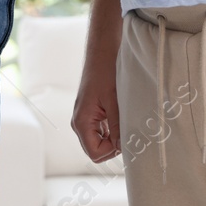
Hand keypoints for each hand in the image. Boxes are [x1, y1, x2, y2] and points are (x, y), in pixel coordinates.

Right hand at [72, 40, 122, 162]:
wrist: (102, 52)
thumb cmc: (106, 72)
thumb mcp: (114, 102)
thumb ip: (117, 127)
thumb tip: (122, 148)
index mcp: (81, 122)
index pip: (94, 153)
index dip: (111, 151)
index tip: (124, 137)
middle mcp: (79, 122)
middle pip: (95, 149)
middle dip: (112, 145)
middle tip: (126, 130)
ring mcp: (84, 118)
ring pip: (98, 140)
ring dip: (113, 137)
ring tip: (124, 121)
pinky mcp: (90, 112)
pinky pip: (100, 130)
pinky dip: (111, 129)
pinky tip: (120, 117)